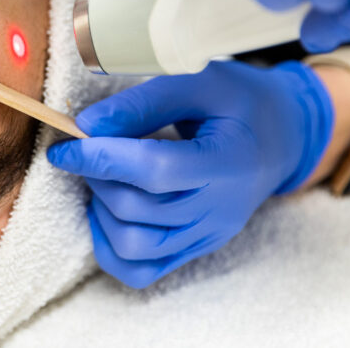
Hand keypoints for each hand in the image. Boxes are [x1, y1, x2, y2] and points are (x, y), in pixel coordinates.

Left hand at [46, 60, 332, 287]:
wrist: (283, 135)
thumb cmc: (240, 101)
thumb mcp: (201, 79)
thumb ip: (144, 101)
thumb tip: (88, 125)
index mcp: (228, 161)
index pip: (155, 170)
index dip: (102, 158)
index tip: (66, 144)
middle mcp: (221, 209)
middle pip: (137, 208)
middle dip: (97, 176)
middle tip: (88, 147)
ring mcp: (209, 234)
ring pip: (135, 245)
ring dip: (100, 209)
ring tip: (101, 175)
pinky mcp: (197, 247)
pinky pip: (142, 270)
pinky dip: (110, 247)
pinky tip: (104, 212)